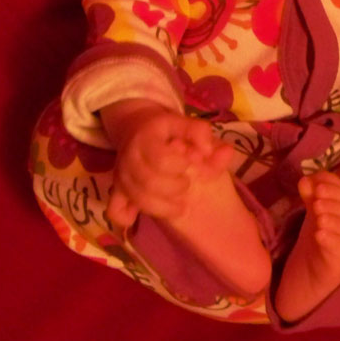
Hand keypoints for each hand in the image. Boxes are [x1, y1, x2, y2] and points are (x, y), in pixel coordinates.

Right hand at [100, 100, 232, 227]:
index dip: (179, 166)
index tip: (189, 163)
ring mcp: (121, 175)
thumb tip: (224, 152)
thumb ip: (203, 135)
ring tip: (180, 205)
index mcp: (147, 138)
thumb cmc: (166, 130)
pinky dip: (126, 217)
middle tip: (186, 184)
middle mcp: (130, 157)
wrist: (135, 127)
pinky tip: (139, 216)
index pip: (162, 159)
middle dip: (174, 188)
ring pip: (137, 199)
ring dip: (162, 207)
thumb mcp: (185, 123)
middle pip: (149, 182)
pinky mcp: (116, 189)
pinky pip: (115, 209)